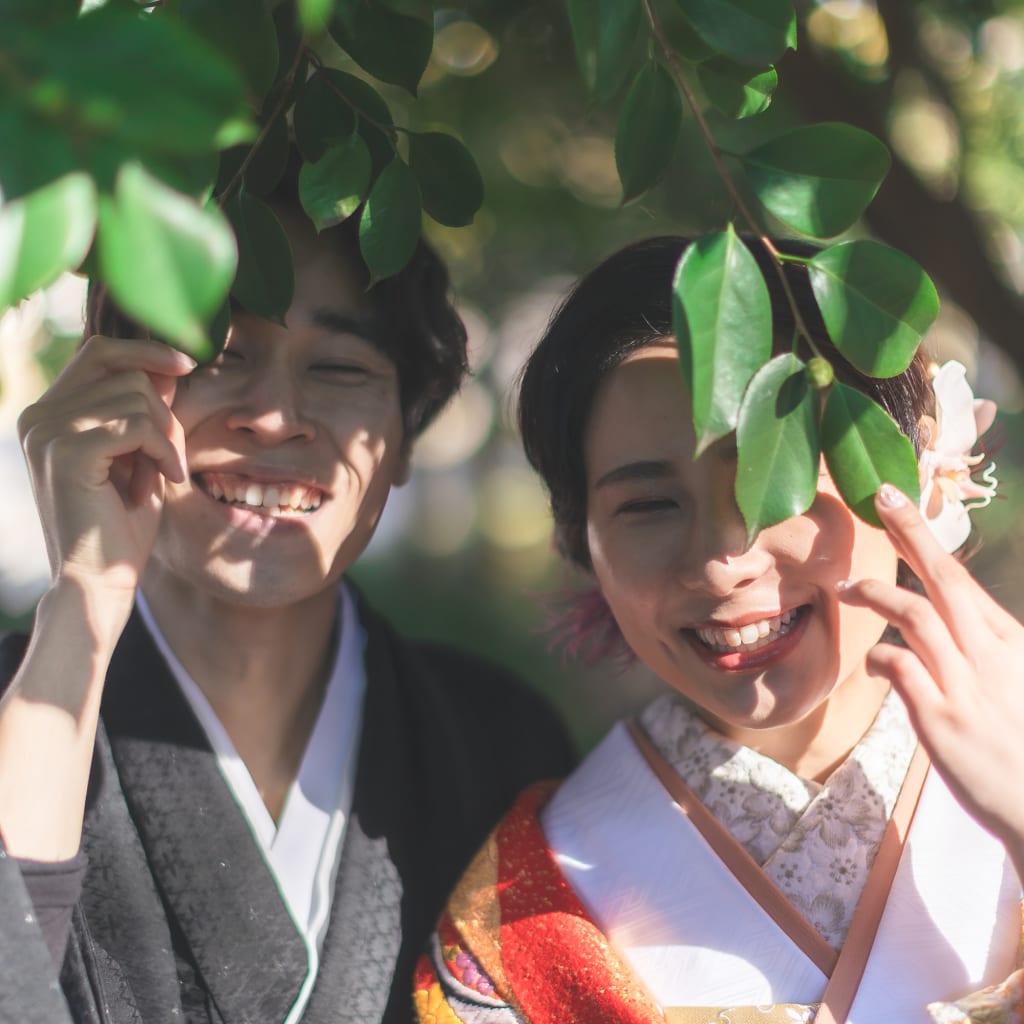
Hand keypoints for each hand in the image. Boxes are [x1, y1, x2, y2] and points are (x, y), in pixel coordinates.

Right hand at [17, 335, 193, 617]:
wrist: (98, 582)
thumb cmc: (121, 526)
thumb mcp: (140, 456)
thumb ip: (147, 411)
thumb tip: (168, 365)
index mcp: (49, 414)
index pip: (100, 352)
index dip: (146, 350)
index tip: (187, 364)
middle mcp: (38, 416)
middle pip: (128, 374)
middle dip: (164, 415)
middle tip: (167, 460)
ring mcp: (46, 431)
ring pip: (137, 397)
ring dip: (165, 439)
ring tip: (157, 477)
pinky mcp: (66, 451)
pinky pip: (137, 424)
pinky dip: (162, 451)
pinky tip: (163, 482)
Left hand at [837, 483, 1023, 878]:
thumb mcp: (1017, 682)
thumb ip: (984, 649)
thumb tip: (951, 625)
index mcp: (1012, 642)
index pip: (962, 579)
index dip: (925, 539)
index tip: (897, 504)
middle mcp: (990, 654)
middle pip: (945, 579)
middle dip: (910, 532)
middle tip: (879, 499)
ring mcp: (965, 685)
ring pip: (916, 615)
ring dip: (877, 593)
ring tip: (849, 588)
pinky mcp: (940, 718)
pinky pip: (899, 668)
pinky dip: (878, 656)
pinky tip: (871, 664)